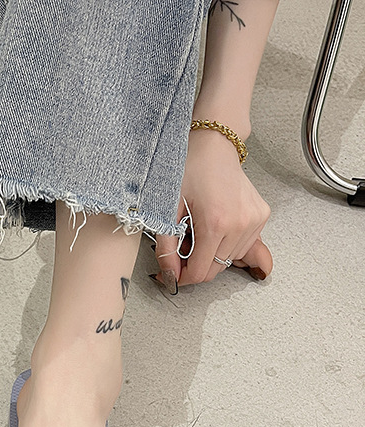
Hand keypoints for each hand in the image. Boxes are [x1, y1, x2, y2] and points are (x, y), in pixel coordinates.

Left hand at [153, 129, 272, 289]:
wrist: (213, 146)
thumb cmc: (190, 171)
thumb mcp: (168, 210)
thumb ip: (167, 248)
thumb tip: (169, 275)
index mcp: (216, 223)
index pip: (201, 272)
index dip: (183, 277)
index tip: (172, 273)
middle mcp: (240, 224)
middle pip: (216, 269)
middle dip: (196, 266)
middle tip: (182, 249)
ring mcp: (255, 220)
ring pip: (229, 260)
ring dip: (211, 256)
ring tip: (199, 233)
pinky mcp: (261, 216)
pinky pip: (243, 247)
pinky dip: (227, 246)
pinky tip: (216, 233)